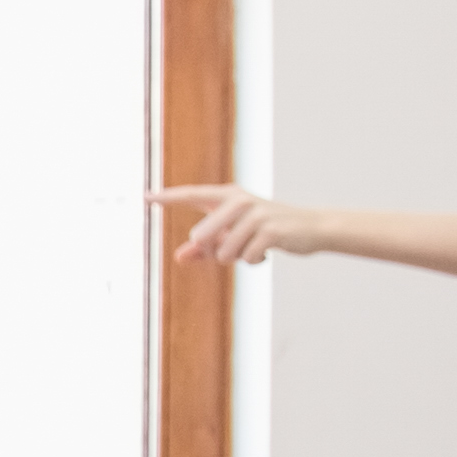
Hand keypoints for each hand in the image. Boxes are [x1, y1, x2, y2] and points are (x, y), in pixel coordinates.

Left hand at [154, 184, 303, 268]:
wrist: (310, 229)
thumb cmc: (265, 232)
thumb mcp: (234, 237)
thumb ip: (205, 248)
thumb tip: (179, 257)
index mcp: (229, 196)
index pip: (192, 195)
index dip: (168, 197)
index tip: (145, 196)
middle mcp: (240, 200)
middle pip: (201, 236)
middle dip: (213, 252)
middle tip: (234, 248)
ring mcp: (256, 214)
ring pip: (223, 252)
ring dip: (237, 258)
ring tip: (254, 247)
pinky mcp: (270, 230)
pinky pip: (246, 257)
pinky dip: (254, 261)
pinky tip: (267, 252)